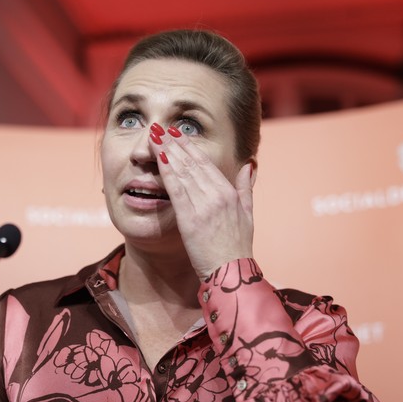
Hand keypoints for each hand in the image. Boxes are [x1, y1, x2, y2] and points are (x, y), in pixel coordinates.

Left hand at [151, 126, 255, 279]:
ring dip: (167, 151)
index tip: (177, 134)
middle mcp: (217, 195)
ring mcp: (204, 205)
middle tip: (159, 128)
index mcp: (229, 193)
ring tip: (154, 136)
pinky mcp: (190, 218)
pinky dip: (167, 171)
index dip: (189, 147)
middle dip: (174, 143)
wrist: (232, 273)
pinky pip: (176, 189)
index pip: (206, 163)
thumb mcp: (248, 215)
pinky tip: (158, 157)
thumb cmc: (237, 248)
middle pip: (192, 162)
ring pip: (182, 171)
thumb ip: (245, 188)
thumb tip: (248, 165)